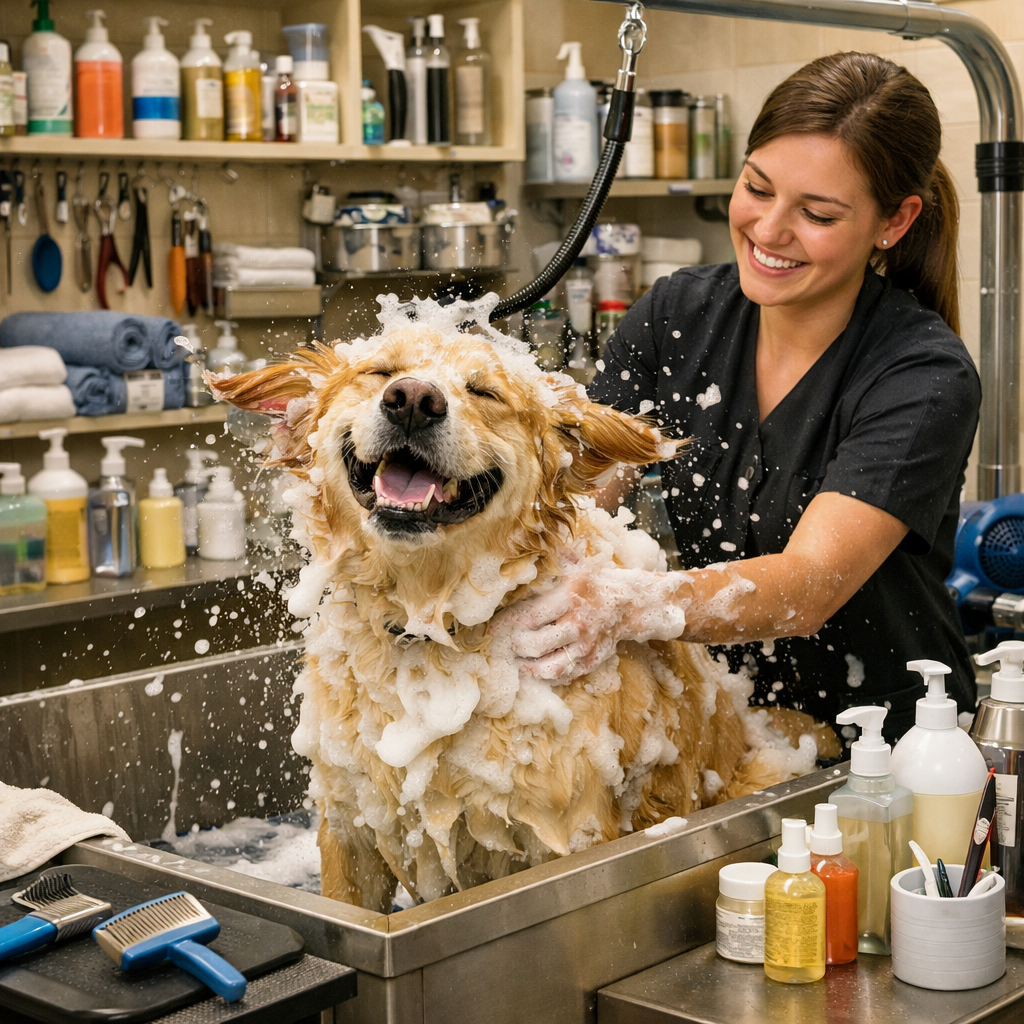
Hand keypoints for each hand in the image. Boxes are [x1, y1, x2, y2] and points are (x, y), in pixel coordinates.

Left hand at [490, 567, 688, 680]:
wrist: (632, 603)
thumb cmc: (596, 583)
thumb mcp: (577, 565)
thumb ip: (552, 558)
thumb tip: (525, 543)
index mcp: (569, 597)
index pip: (529, 616)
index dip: (506, 624)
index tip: (491, 628)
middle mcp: (577, 623)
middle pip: (534, 644)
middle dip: (514, 646)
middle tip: (504, 643)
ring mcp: (586, 646)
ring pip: (549, 667)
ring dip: (526, 667)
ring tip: (515, 661)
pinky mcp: (592, 661)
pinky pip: (564, 675)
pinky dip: (545, 675)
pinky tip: (534, 668)